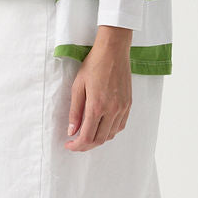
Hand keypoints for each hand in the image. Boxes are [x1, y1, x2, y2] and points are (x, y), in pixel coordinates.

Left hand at [64, 28, 132, 149]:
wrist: (113, 51)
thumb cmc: (94, 65)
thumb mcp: (78, 86)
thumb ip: (75, 111)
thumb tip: (72, 130)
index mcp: (97, 106)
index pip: (87, 137)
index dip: (77, 145)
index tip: (69, 145)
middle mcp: (112, 110)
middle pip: (99, 140)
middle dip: (86, 146)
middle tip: (76, 143)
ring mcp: (122, 108)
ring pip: (111, 135)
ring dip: (98, 139)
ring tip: (87, 135)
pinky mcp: (128, 104)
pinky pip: (120, 126)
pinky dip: (110, 131)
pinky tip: (102, 127)